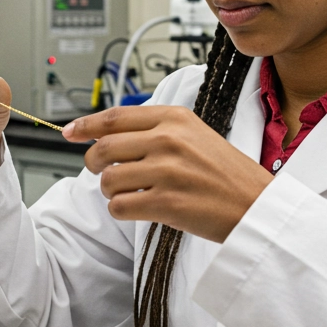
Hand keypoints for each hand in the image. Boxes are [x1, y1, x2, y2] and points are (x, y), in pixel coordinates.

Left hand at [65, 105, 273, 242]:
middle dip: (95, 164)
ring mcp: (166, 171)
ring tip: (130, 193)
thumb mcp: (196, 135)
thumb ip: (157, 129)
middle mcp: (168, 140)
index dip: (85, 125)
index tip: (69, 131)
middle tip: (105, 172)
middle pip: (103, 148)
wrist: (257, 205)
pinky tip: (139, 208)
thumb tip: (108, 134)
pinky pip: (119, 206)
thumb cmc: (227, 174)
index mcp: (175, 118)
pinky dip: (121, 210)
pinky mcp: (166, 203)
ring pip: (107, 179)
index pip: (115, 116)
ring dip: (110, 190)